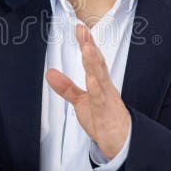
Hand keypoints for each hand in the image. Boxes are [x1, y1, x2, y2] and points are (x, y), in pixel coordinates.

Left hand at [45, 24, 130, 159]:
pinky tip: (91, 79)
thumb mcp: (81, 101)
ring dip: (94, 63)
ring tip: (87, 48)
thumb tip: (50, 73)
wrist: (120, 142)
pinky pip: (101, 100)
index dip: (87, 43)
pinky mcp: (106, 113)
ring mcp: (107, 99)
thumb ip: (67, 87)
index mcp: (99, 82)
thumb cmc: (103, 120)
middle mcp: (105, 87)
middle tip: (83, 31)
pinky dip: (96, 90)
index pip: (92, 60)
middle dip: (90, 46)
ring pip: (100, 78)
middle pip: (97, 63)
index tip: (80, 28)